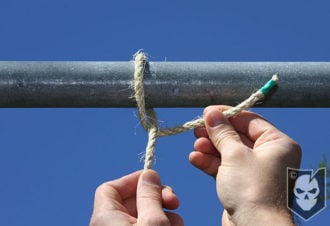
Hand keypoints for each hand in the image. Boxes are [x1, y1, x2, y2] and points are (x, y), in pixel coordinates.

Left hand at [90, 170, 182, 225]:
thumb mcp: (152, 222)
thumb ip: (150, 195)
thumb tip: (149, 174)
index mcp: (105, 217)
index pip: (110, 188)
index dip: (133, 180)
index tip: (154, 181)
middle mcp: (111, 225)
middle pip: (132, 201)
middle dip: (158, 198)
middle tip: (175, 202)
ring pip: (144, 216)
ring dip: (165, 214)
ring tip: (177, 222)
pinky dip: (163, 225)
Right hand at [189, 106, 300, 225]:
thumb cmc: (252, 190)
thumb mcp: (235, 154)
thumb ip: (222, 132)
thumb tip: (211, 113)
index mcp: (277, 143)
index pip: (249, 120)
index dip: (226, 114)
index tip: (207, 112)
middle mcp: (268, 155)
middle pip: (237, 136)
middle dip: (215, 133)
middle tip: (197, 128)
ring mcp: (254, 170)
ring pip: (228, 152)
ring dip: (210, 148)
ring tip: (195, 145)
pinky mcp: (242, 184)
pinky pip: (224, 167)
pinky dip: (210, 162)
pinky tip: (195, 158)